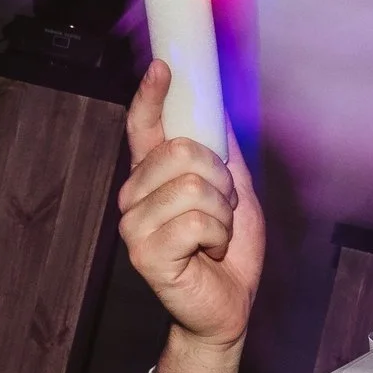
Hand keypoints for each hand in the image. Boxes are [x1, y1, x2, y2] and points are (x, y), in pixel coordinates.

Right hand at [119, 61, 261, 372]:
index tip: (164, 67)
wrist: (229, 305)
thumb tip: (218, 111)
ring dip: (222, 213)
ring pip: (192, 186)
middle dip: (220, 179)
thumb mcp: (236, 194)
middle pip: (181, 152)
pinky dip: (218, 236)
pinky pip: (196, 220)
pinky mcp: (145, 253)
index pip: (144, 127)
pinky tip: (210, 252)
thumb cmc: (228, 251)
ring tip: (216, 235)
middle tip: (223, 209)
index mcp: (154, 177)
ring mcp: (135, 225)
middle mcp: (136, 196)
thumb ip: (223, 155)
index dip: (152, 95)